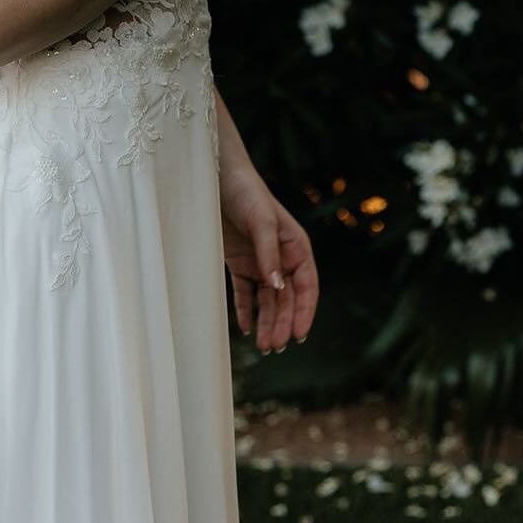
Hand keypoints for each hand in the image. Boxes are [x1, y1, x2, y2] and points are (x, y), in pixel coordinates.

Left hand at [218, 161, 318, 352]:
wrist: (216, 176)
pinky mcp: (239, 263)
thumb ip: (269, 253)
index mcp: (296, 247)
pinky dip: (246, 311)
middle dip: (283, 323)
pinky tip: (245, 328)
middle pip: (286, 299)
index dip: (305, 312)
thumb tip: (278, 288)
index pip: (306, 286)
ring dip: (267, 322)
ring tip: (263, 346)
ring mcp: (260, 262)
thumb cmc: (246, 192)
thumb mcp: (261, 220)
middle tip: (275, 347)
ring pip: (267, 300)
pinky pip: (245, 293)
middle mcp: (281, 258)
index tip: (299, 335)